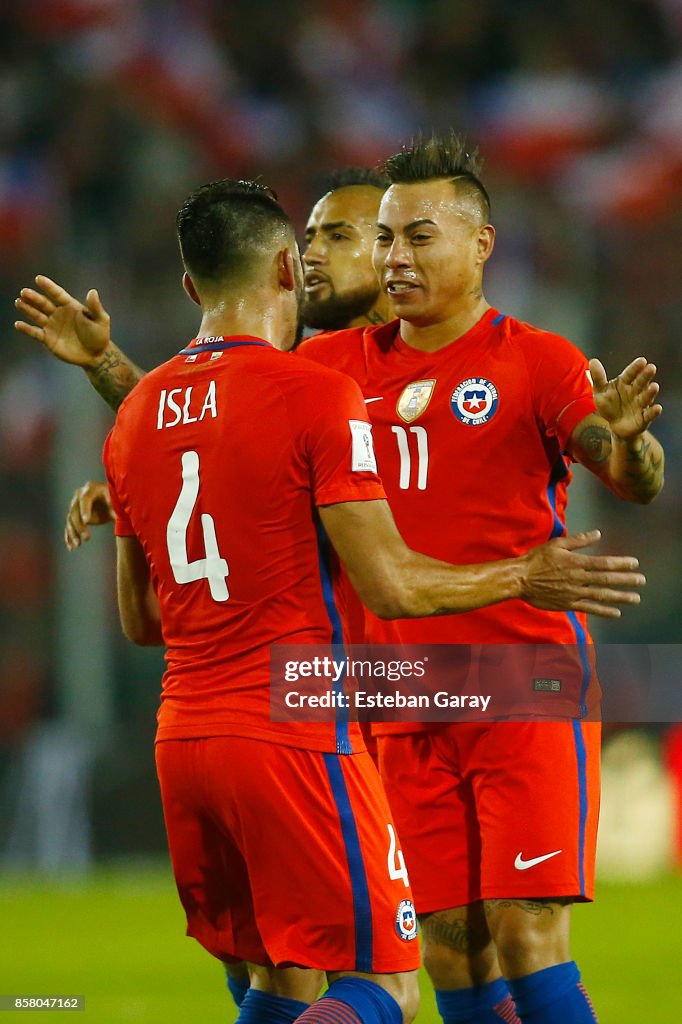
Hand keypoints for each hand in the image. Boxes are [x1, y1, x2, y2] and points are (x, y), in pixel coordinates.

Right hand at [15, 275, 111, 367]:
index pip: (57, 294)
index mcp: (70, 306)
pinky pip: (35, 333)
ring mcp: (52, 326)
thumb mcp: (100, 320)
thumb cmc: (99, 335)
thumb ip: (95, 307)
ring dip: (27, 309)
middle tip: (24, 292)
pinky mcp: (48, 339)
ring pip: (37, 315)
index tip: (39, 279)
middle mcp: (58, 314)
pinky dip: (26, 329)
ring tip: (19, 302)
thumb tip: (92, 291)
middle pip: (44, 303)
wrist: (96, 355)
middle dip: (34, 298)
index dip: (49, 287)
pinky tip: (18, 324)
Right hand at [65, 481, 113, 551]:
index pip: (85, 499)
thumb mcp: (117, 503)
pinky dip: (69, 537)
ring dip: (73, 533)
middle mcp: (79, 495)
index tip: (87, 521)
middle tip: (87, 539)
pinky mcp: (73, 515)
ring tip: (77, 545)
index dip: (85, 509)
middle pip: (75, 511)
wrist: (110, 499)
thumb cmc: (116, 499)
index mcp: (91, 489)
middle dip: (79, 526)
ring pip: (70, 520)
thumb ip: (117, 509)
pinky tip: (71, 547)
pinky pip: (69, 526)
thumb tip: (119, 518)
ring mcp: (74, 505)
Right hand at [521, 530, 644, 617]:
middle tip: (641, 581)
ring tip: (635, 598)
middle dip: (626, 580)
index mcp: (576, 562)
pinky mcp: (568, 604)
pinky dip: (604, 611)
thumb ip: (578, 540)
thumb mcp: (556, 544)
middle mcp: (578, 578)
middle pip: (606, 579)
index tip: (634, 564)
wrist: (519, 579)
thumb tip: (597, 534)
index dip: (620, 564)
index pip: (603, 563)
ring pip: (601, 595)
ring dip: (620, 597)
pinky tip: (616, 612)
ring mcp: (573, 593)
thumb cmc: (536, 559)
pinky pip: (589, 608)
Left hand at [589, 357, 661, 438]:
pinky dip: (653, 412)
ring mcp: (640, 405)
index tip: (642, 360)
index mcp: (625, 383)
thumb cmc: (609, 405)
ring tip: (654, 386)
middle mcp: (635, 392)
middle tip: (651, 368)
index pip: (630, 374)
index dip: (635, 368)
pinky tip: (657, 408)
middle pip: (640, 383)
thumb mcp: (600, 392)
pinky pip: (649, 415)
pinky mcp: (644, 418)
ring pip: (646, 397)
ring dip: (650, 392)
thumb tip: (593, 361)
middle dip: (645, 376)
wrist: (615, 426)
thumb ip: (598, 377)